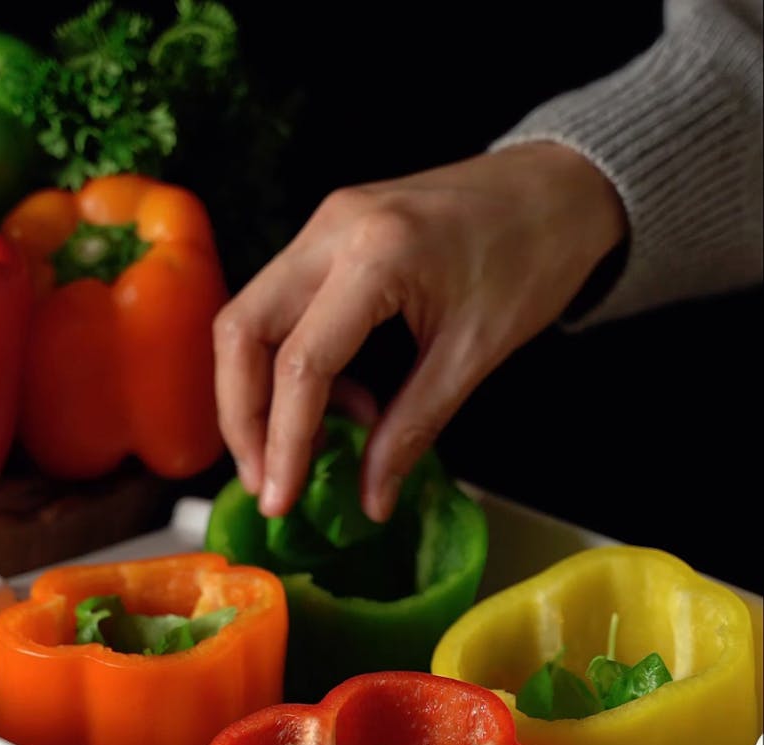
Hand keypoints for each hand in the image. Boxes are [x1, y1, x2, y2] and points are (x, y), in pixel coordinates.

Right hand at [213, 142, 626, 520]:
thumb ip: (413, 429)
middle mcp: (332, 229)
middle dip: (243, 417)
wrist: (557, 188)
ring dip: (261, 394)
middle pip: (242, 331)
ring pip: (250, 319)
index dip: (284, 442)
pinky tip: (342, 403)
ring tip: (317, 447)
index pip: (302, 362)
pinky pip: (282, 307)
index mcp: (377, 255)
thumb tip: (371, 501)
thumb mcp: (475, 356)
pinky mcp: (328, 235)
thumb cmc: (532, 259)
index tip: (279, 500)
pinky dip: (293, 366)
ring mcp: (324, 226)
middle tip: (267, 479)